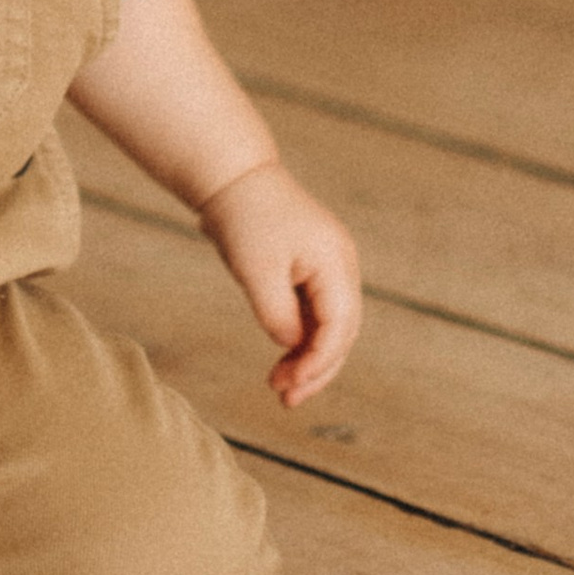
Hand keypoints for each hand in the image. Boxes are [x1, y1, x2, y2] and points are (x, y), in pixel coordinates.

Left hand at [197, 159, 361, 404]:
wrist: (231, 175)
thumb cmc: (244, 217)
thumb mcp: (256, 271)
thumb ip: (277, 315)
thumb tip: (292, 346)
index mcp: (336, 262)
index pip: (339, 327)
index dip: (318, 362)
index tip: (290, 385)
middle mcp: (340, 266)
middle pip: (341, 332)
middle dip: (316, 369)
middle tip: (285, 399)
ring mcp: (328, 267)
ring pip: (329, 326)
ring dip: (308, 358)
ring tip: (280, 388)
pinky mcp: (310, 269)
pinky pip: (314, 313)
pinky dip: (301, 339)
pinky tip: (283, 360)